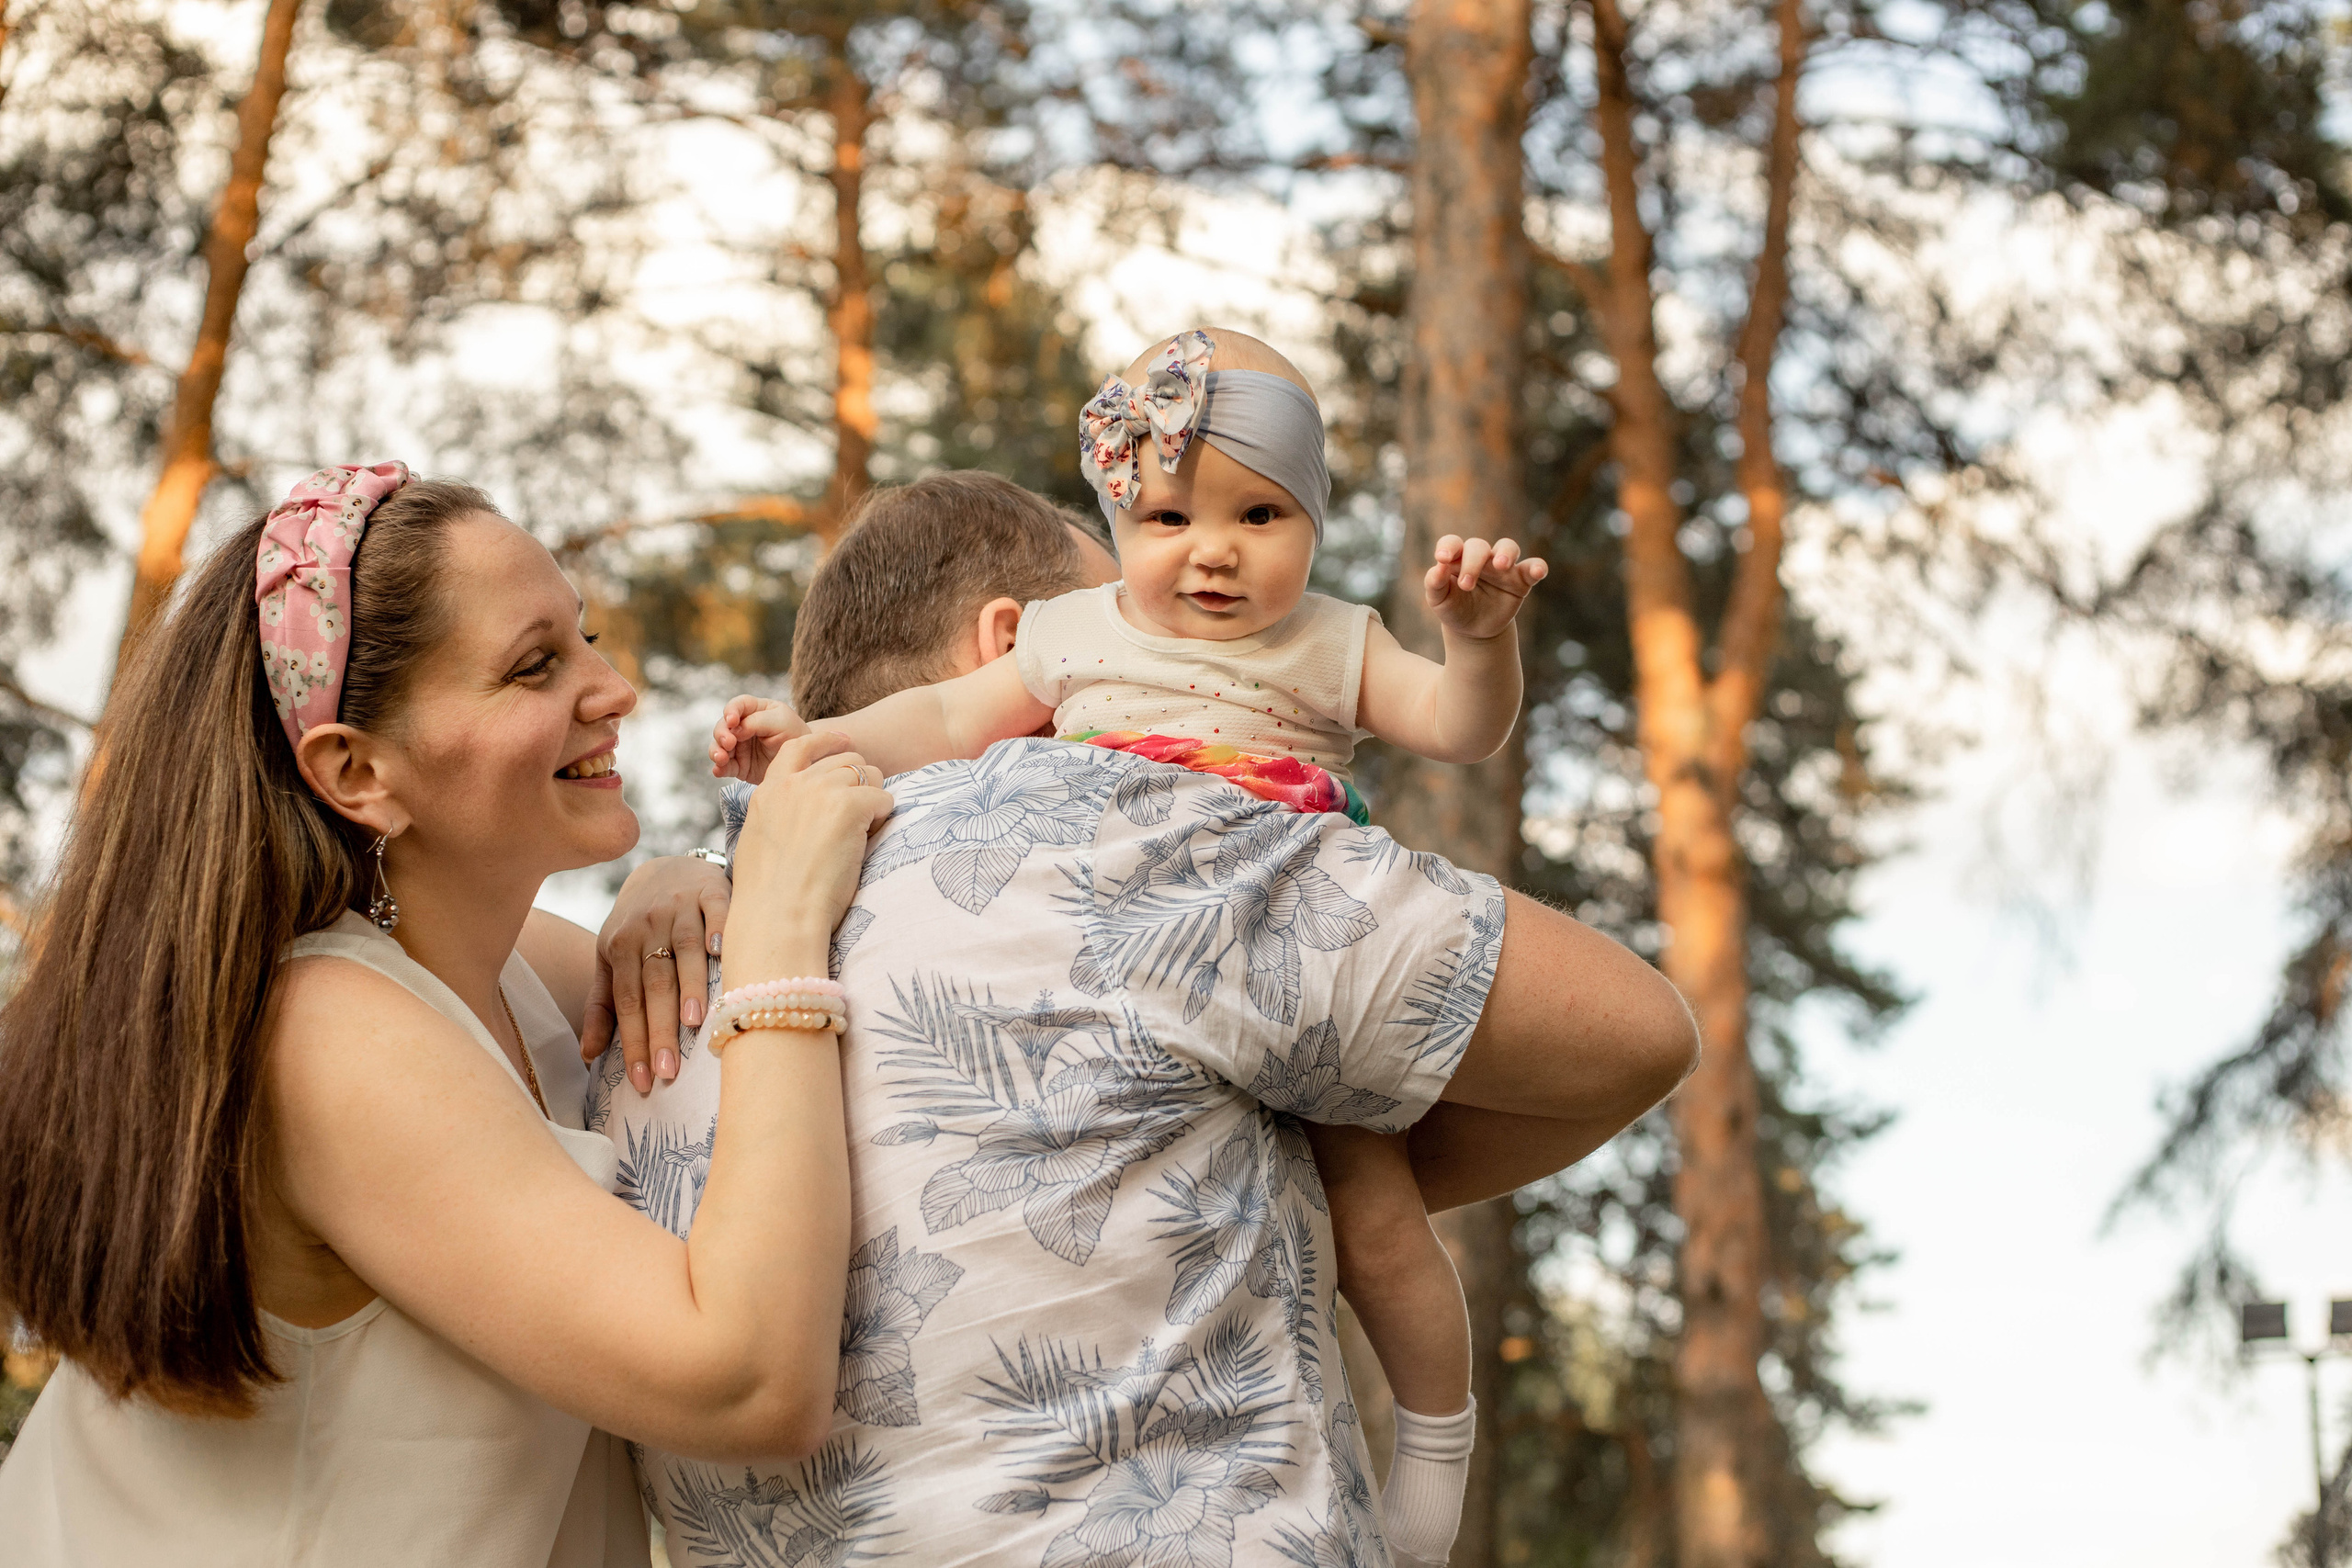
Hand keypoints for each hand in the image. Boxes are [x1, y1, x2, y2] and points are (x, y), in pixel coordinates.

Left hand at [584, 856, 732, 1094]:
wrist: (665, 867)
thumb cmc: (638, 926)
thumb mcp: (610, 959)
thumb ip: (602, 1005)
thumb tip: (588, 1055)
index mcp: (619, 946)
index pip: (626, 1003)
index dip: (634, 1042)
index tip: (643, 1082)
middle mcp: (646, 926)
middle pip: (653, 984)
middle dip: (660, 1030)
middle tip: (668, 1072)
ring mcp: (679, 906)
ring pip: (683, 951)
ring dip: (690, 986)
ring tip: (695, 1023)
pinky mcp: (711, 890)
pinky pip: (716, 910)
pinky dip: (719, 928)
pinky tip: (722, 952)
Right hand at [710, 695, 808, 782]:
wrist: (807, 764)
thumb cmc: (796, 736)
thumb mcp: (781, 723)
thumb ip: (757, 722)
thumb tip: (734, 729)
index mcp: (757, 710)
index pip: (738, 705)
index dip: (730, 710)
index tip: (731, 721)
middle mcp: (744, 727)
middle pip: (723, 726)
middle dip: (721, 733)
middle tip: (729, 743)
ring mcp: (740, 746)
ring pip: (719, 746)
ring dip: (716, 751)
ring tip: (721, 758)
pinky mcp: (739, 765)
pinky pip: (724, 766)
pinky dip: (719, 768)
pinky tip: (719, 770)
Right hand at [723, 732, 893, 985]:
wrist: (778, 916)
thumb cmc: (771, 895)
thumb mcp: (760, 840)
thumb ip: (780, 814)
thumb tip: (804, 814)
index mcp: (769, 790)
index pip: (800, 745)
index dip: (827, 742)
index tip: (845, 744)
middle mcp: (794, 783)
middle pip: (845, 759)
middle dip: (861, 782)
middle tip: (861, 815)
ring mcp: (821, 791)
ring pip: (869, 774)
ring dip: (873, 799)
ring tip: (861, 833)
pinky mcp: (848, 806)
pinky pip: (884, 798)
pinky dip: (883, 817)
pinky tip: (867, 840)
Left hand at [1424, 535, 1547, 640]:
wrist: (1475, 630)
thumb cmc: (1454, 609)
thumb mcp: (1439, 601)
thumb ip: (1435, 583)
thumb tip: (1437, 567)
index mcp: (1457, 559)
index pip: (1452, 542)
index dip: (1448, 547)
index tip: (1442, 559)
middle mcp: (1481, 558)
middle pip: (1479, 546)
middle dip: (1472, 562)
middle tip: (1466, 585)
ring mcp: (1502, 567)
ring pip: (1508, 547)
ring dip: (1505, 553)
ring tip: (1501, 566)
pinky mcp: (1521, 580)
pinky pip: (1532, 566)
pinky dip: (1538, 566)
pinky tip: (1539, 571)